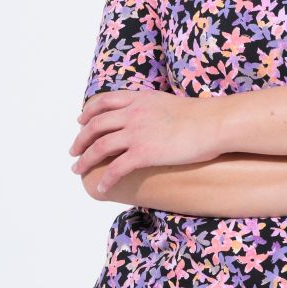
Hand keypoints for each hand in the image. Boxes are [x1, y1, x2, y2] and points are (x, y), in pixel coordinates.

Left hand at [68, 89, 222, 194]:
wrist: (213, 123)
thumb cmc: (200, 116)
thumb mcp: (168, 103)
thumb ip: (152, 108)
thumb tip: (151, 117)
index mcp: (138, 99)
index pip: (104, 102)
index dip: (88, 112)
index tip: (81, 121)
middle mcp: (132, 114)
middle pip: (95, 125)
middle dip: (80, 139)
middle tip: (74, 151)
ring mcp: (136, 133)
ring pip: (99, 146)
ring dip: (85, 160)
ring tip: (77, 169)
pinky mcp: (144, 153)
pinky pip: (116, 168)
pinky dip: (105, 179)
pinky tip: (102, 188)